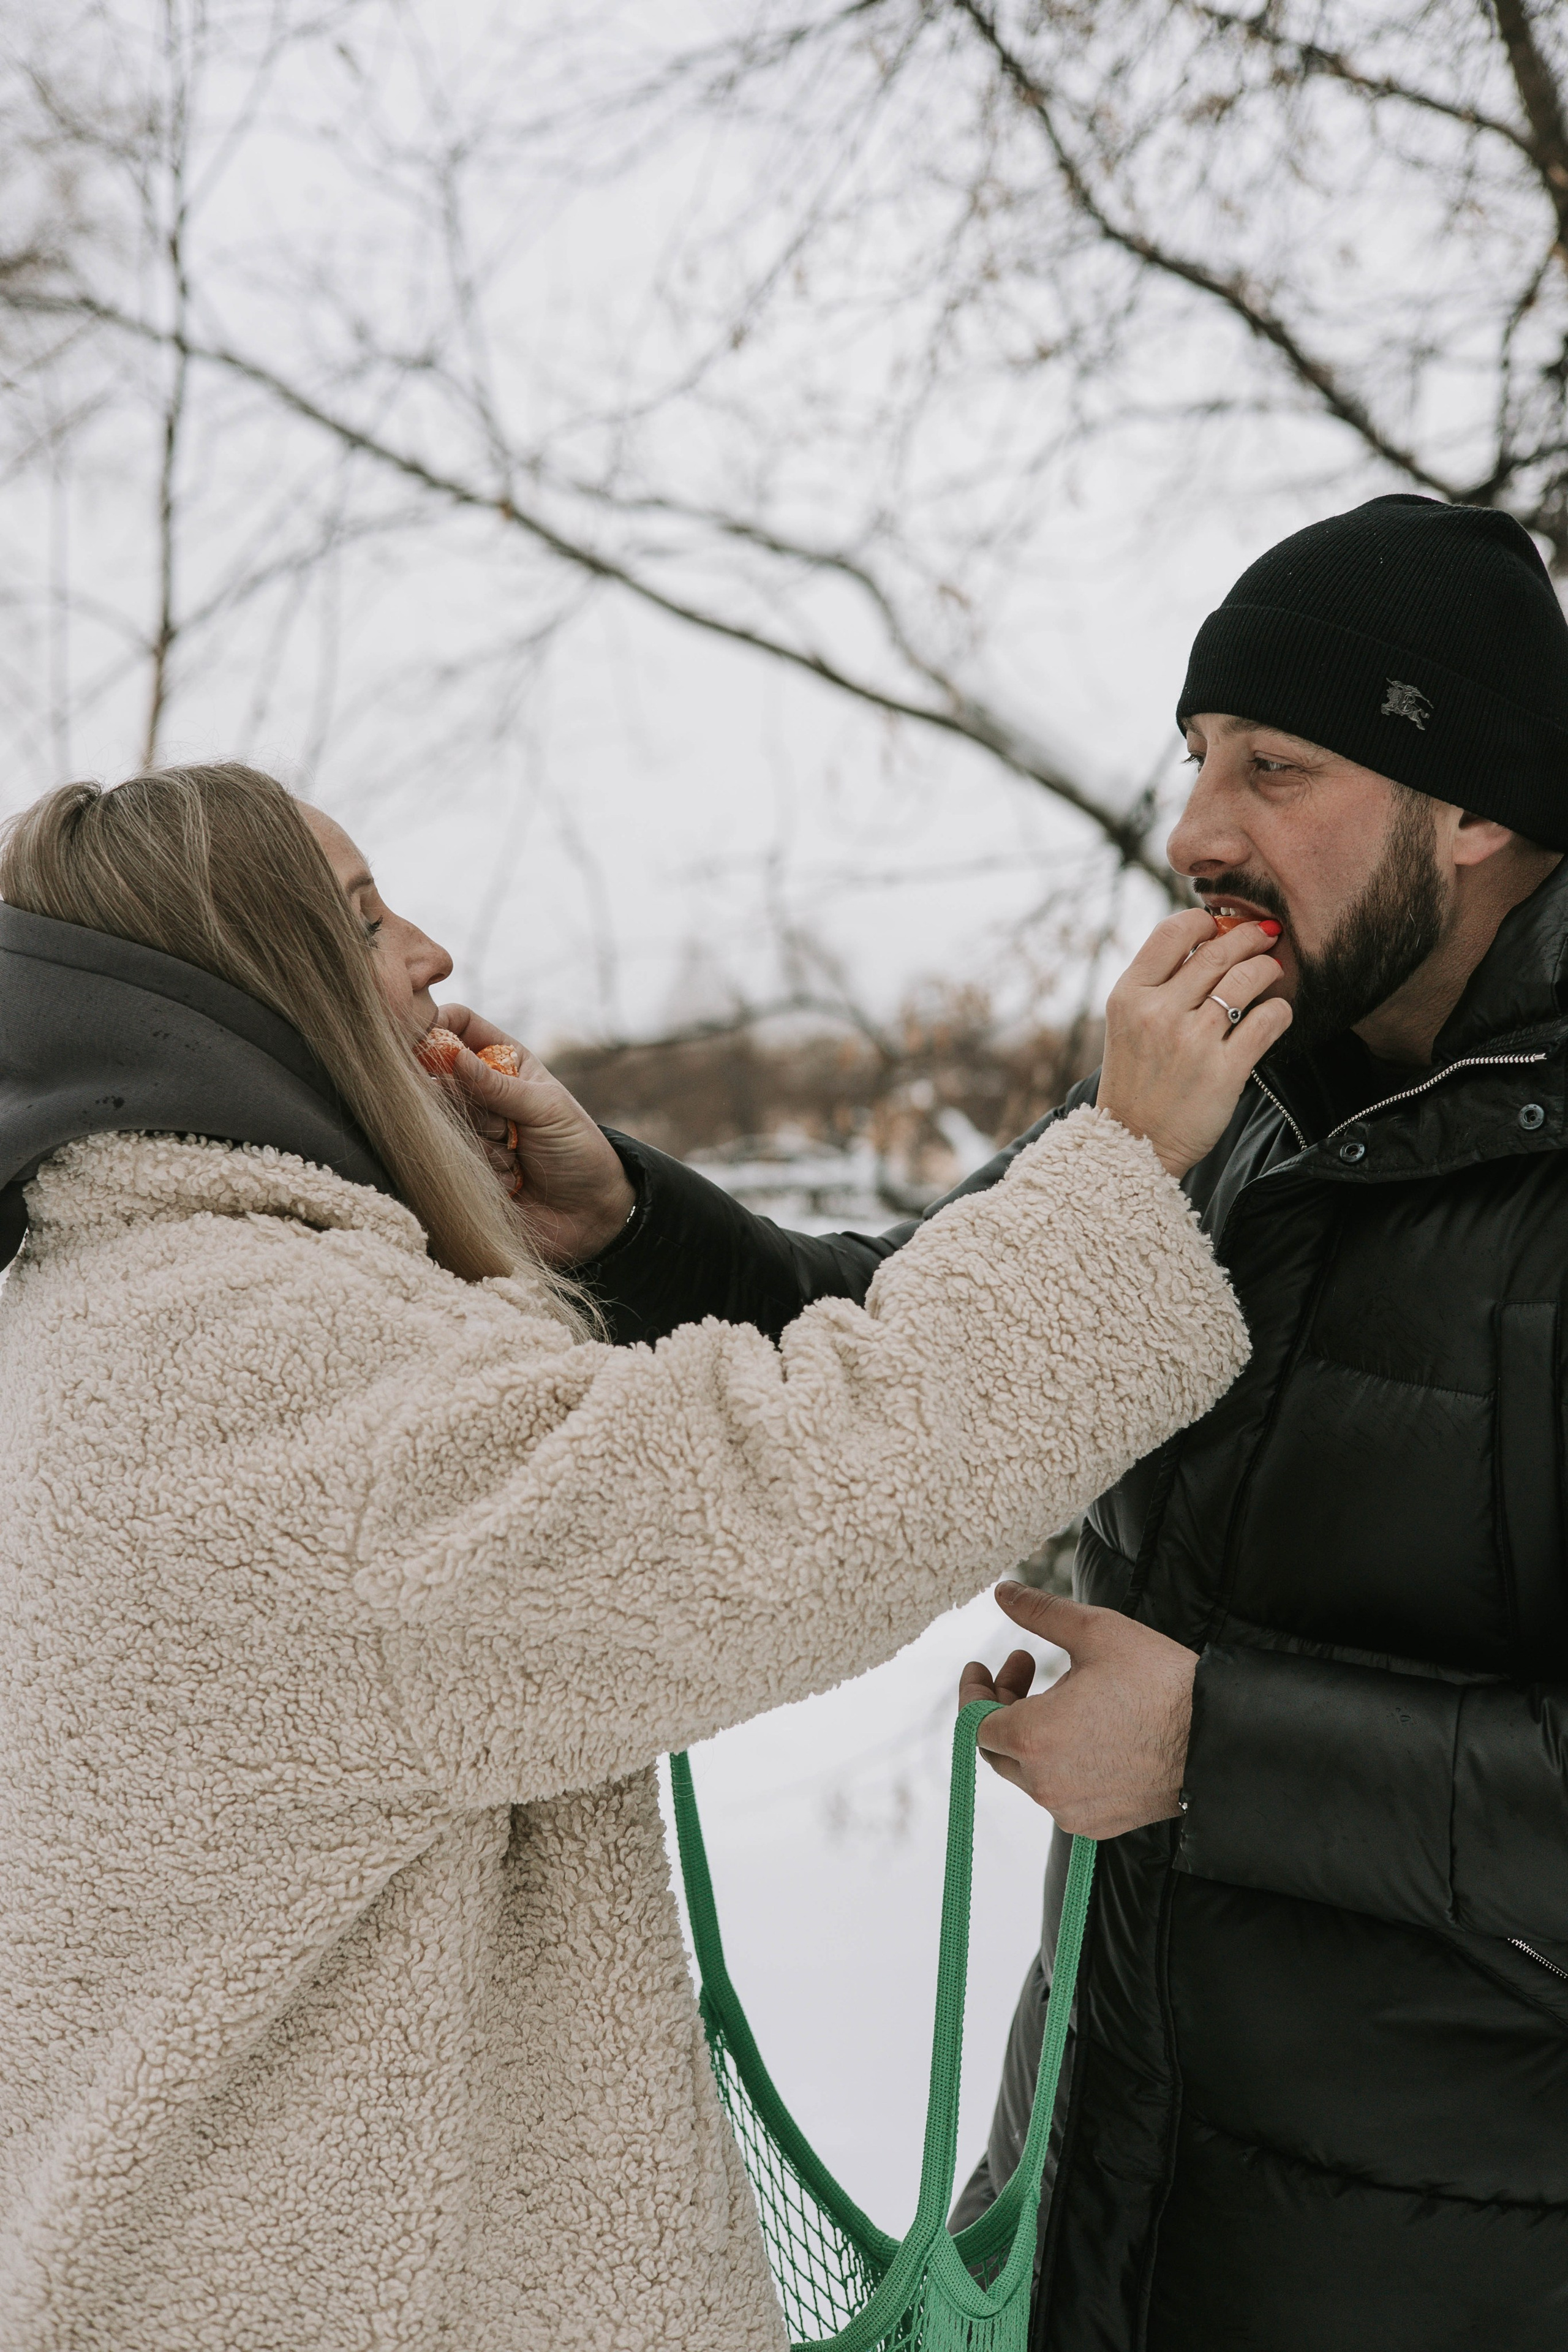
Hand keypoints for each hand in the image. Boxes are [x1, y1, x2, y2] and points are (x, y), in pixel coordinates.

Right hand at [433, 1004, 635, 1264]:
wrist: (589, 1215)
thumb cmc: (578, 1150)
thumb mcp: (547, 1109)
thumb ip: (499, 1086)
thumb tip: (455, 1056)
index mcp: (505, 1062)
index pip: (460, 1026)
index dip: (439, 1026)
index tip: (425, 1041)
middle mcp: (481, 1092)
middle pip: (440, 1077)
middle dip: (469, 1105)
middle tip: (505, 1127)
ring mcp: (470, 1129)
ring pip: (443, 1122)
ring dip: (482, 1143)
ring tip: (517, 1156)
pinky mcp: (463, 1166)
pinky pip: (449, 1158)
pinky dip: (482, 1169)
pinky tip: (512, 1180)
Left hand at [958, 1582, 1196, 1837]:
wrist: (1221, 1740)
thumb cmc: (1159, 1682)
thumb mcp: (1096, 1632)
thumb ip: (1040, 1613)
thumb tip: (1002, 1592)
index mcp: (1033, 1737)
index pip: (975, 1721)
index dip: (974, 1690)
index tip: (983, 1665)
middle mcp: (1044, 1783)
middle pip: (997, 1748)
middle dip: (1003, 1703)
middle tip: (1027, 1664)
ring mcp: (1071, 1810)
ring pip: (1029, 1771)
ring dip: (1033, 1730)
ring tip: (1065, 1691)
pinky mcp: (1098, 1825)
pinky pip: (1060, 1793)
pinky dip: (1060, 1761)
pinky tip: (1086, 1730)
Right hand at [1097, 910, 1290, 1178]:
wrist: (1133, 1144)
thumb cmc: (1137, 1080)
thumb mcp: (1127, 1023)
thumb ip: (1159, 983)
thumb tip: (1208, 940)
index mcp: (1129, 995)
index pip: (1172, 931)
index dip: (1204, 921)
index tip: (1219, 927)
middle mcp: (1158, 1013)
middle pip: (1218, 951)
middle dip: (1250, 936)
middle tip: (1265, 935)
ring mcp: (1192, 1042)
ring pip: (1247, 978)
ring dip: (1267, 967)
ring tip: (1271, 970)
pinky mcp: (1224, 1071)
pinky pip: (1267, 1020)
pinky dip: (1279, 1009)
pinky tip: (1276, 1013)